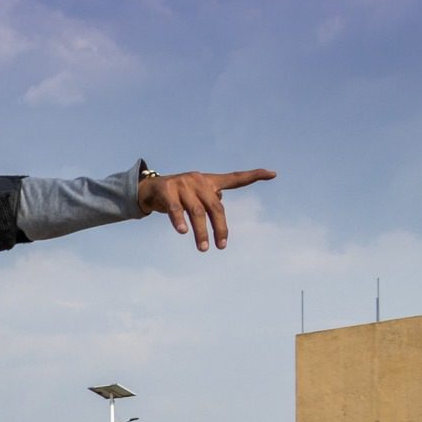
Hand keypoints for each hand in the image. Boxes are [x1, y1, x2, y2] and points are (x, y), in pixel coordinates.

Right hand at [136, 168, 274, 251]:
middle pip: (215, 207)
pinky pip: (175, 209)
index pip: (234, 178)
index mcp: (209, 181)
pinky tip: (183, 232)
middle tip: (221, 246)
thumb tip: (219, 205)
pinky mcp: (166, 189)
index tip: (273, 173)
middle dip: (220, 227)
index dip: (254, 176)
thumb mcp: (196, 195)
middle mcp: (198, 180)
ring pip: (196, 211)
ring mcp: (182, 184)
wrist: (148, 190)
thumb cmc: (177, 196)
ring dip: (201, 231)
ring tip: (204, 248)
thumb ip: (210, 200)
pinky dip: (179, 221)